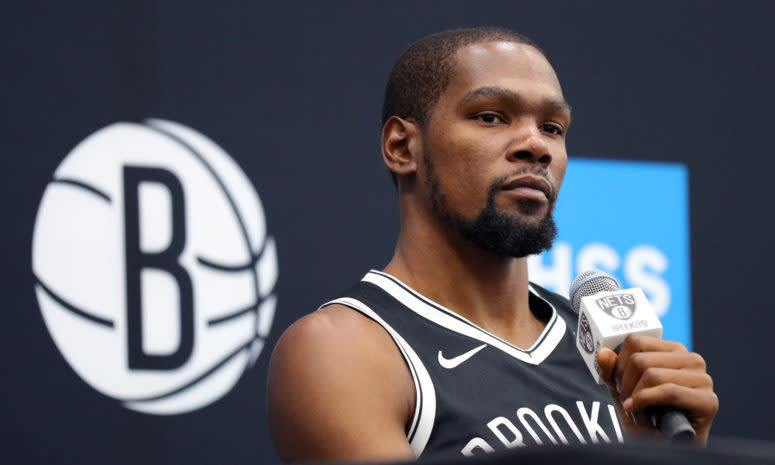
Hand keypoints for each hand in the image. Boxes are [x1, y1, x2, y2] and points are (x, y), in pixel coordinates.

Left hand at [596, 334, 717, 443]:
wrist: (667, 448)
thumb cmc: (649, 419)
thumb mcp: (624, 392)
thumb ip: (612, 372)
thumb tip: (603, 353)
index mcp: (673, 350)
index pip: (635, 341)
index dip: (619, 364)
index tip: (619, 384)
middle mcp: (691, 359)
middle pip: (640, 360)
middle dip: (625, 385)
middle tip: (628, 401)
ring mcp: (703, 379)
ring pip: (652, 375)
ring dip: (636, 398)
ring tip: (638, 411)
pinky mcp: (708, 401)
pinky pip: (669, 392)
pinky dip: (648, 403)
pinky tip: (641, 415)